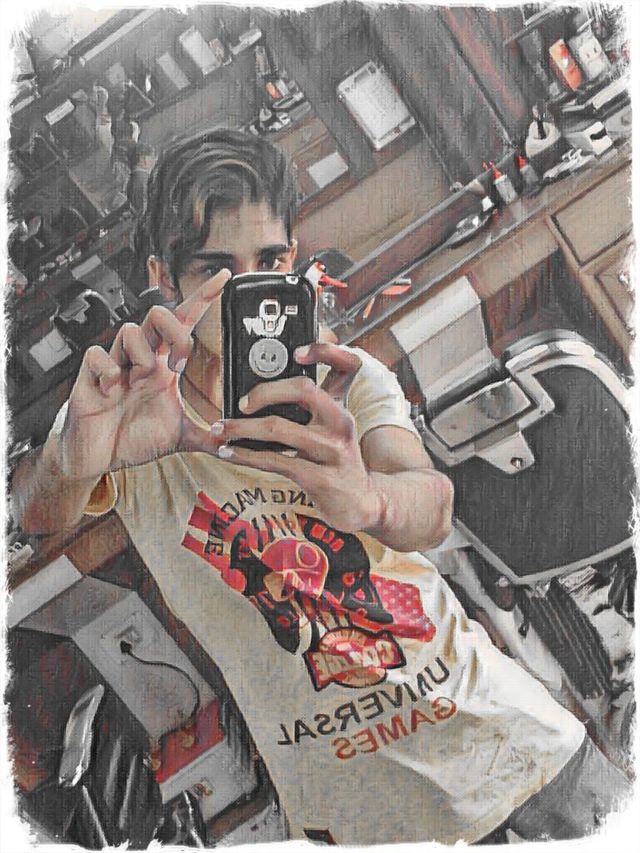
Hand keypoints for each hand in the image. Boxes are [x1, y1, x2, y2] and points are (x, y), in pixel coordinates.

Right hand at [57, 269, 230, 481]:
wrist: (96, 455)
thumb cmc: (132, 437)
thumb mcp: (179, 438)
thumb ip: (208, 437)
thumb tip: (235, 443)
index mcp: (164, 367)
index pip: (185, 322)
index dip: (203, 298)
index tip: (224, 278)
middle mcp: (142, 360)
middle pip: (159, 315)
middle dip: (174, 331)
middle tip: (177, 364)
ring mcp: (116, 365)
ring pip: (130, 330)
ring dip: (142, 354)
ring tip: (138, 381)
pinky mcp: (90, 376)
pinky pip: (97, 354)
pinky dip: (107, 368)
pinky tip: (112, 387)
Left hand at [211, 343, 383, 533]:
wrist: (360, 503)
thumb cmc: (334, 461)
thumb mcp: (330, 429)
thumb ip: (307, 408)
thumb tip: (257, 391)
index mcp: (341, 406)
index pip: (347, 365)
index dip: (325, 351)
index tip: (297, 352)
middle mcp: (340, 423)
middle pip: (304, 389)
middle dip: (265, 391)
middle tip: (241, 403)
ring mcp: (332, 450)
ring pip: (279, 427)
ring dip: (241, 428)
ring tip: (220, 429)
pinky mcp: (319, 477)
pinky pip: (274, 460)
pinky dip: (245, 455)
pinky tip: (228, 452)